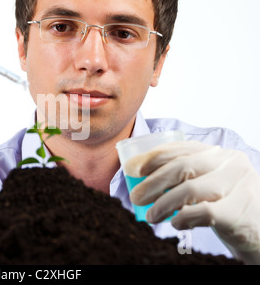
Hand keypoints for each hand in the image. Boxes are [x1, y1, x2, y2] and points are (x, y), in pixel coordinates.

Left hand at [124, 140, 259, 263]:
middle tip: (135, 197)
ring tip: (151, 217)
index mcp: (219, 154)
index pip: (181, 149)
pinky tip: (175, 224)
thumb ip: (184, 176)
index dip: (153, 158)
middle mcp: (230, 164)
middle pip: (182, 167)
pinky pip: (203, 212)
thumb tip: (141, 180)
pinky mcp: (240, 211)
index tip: (133, 169)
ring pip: (190, 190)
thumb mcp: (208, 182)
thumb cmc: (226, 202)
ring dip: (163, 205)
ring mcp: (238, 186)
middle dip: (153, 183)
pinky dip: (183, 218)